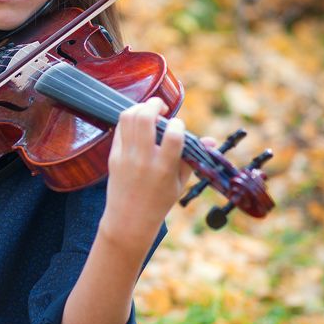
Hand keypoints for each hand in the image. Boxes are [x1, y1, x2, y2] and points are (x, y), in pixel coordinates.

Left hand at [101, 97, 212, 249]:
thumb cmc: (159, 201)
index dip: (178, 124)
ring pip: (128, 118)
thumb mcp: (179, 183)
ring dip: (140, 108)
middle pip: (145, 119)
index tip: (178, 126)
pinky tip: (138, 124)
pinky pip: (119, 128)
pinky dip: (129, 120)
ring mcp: (125, 156)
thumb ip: (192, 159)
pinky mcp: (113, 156)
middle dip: (154, 104)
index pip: (173, 135)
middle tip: (161, 107)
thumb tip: (210, 141)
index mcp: (164, 168)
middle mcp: (143, 160)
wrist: (128, 219)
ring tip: (149, 111)